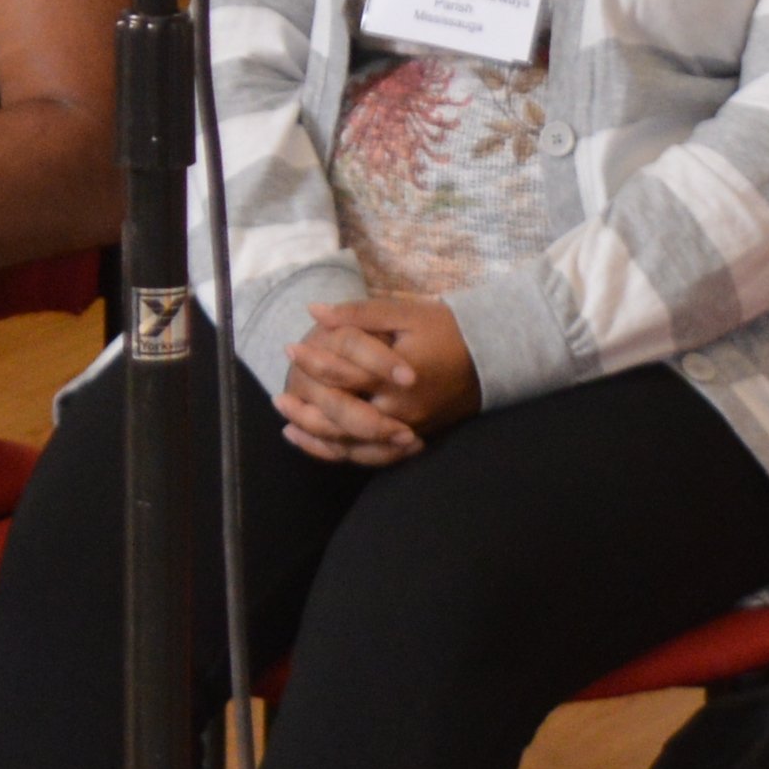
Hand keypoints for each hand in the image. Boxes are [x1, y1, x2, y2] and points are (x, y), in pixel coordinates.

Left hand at [278, 297, 479, 459]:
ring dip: (318, 439)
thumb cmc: (446, 329)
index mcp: (398, 376)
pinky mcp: (413, 439)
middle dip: (307, 410)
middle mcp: (401, 410)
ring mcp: (408, 430)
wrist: (491, 357)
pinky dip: (344, 454)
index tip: (290, 349)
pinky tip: (322, 445)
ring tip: (288, 426)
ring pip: (355, 445)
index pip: (345, 374)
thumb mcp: (404, 313)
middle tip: (277, 398)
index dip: (313, 362)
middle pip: (343, 419)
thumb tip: (315, 311)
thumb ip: (358, 315)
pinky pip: (373, 457)